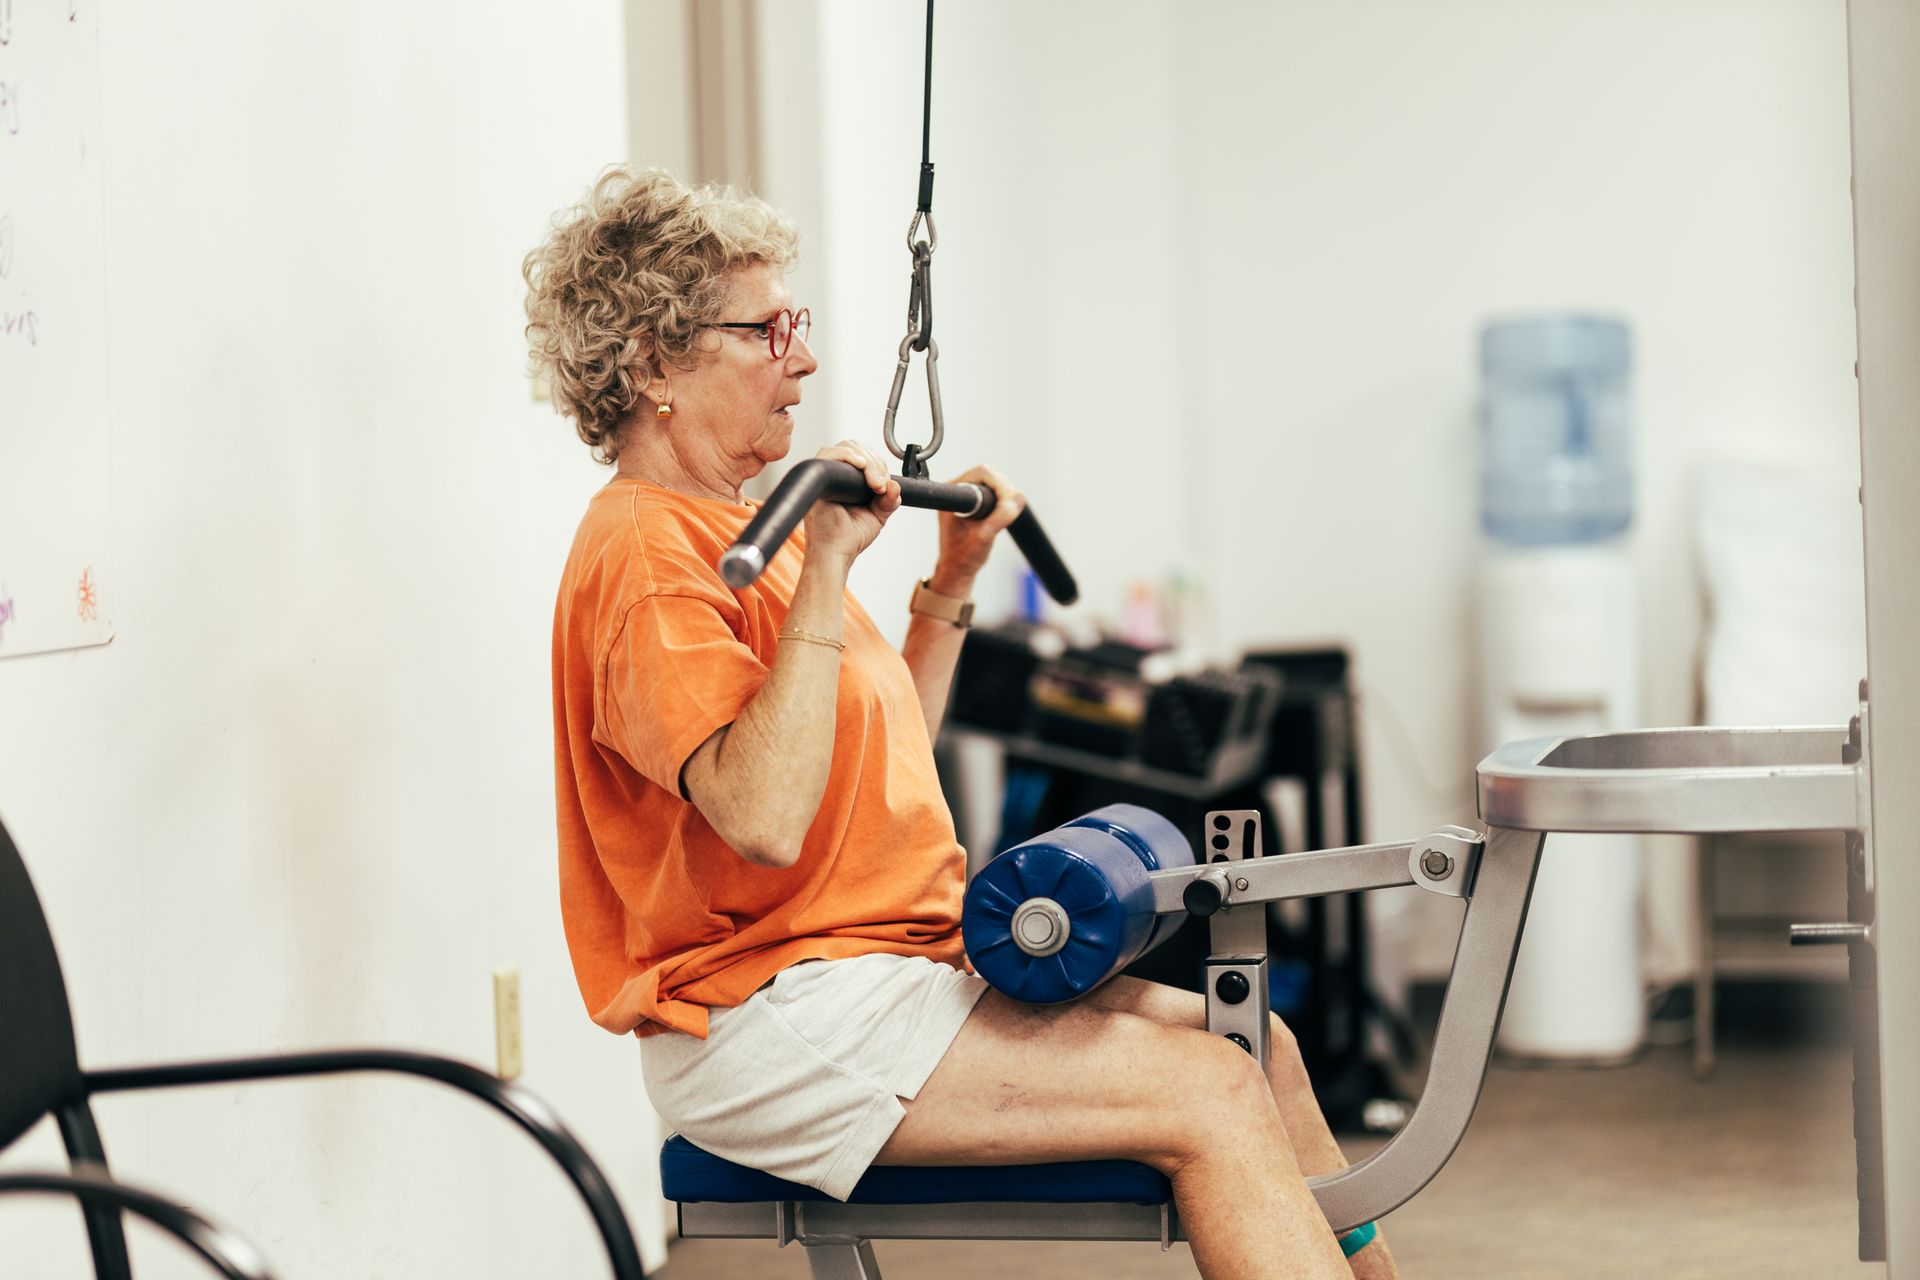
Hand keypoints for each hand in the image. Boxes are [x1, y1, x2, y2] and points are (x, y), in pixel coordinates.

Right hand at [802, 440, 902, 563]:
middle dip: (875, 462)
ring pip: (847, 447)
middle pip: (855, 447)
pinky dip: (849, 456)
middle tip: (880, 486)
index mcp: (845, 479)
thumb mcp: (878, 514)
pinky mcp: (817, 478)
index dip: (877, 464)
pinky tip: (863, 469)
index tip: (885, 484)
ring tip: (875, 485)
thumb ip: (889, 499)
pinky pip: (830, 454)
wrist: (836, 553)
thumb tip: (895, 485)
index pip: (862, 455)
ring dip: (868, 462)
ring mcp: (824, 474)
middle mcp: (833, 474)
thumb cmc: (850, 537)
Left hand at [930, 464, 1024, 594]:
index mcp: (952, 494)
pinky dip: (1002, 502)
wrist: (957, 570)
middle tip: (1008, 511)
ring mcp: (965, 495)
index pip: (983, 473)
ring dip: (1004, 496)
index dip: (1001, 485)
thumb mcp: (984, 537)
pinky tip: (999, 517)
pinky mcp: (974, 502)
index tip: (1008, 504)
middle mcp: (956, 489)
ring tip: (1003, 516)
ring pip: (994, 482)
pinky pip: (994, 492)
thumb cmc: (964, 557)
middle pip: (990, 475)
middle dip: (1004, 490)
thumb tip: (1019, 498)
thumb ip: (1001, 516)